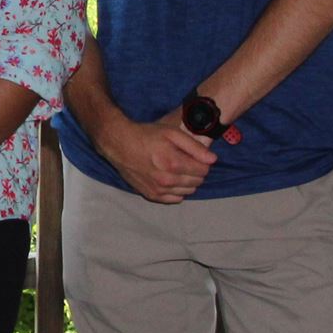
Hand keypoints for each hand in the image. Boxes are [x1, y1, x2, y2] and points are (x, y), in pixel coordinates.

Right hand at [97, 108, 217, 204]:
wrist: (119, 144)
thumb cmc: (146, 135)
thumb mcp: (172, 133)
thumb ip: (194, 147)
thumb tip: (213, 160)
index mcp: (173, 163)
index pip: (203, 170)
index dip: (203, 162)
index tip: (196, 156)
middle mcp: (167, 180)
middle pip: (197, 182)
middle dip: (197, 171)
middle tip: (187, 161)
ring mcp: (158, 190)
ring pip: (188, 192)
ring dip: (188, 181)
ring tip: (178, 169)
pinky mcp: (151, 195)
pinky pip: (175, 199)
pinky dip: (177, 191)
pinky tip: (171, 179)